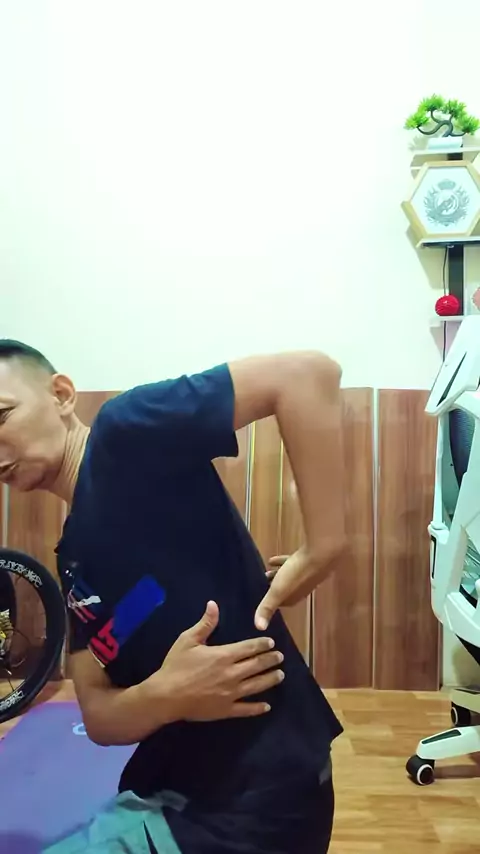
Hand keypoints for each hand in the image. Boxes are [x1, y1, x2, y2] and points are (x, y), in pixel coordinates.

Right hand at [157, 601, 284, 721]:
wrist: (165, 696)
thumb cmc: (176, 666)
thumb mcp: (187, 640)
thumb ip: (205, 624)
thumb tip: (214, 604)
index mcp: (224, 655)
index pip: (249, 648)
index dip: (262, 644)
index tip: (271, 643)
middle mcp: (232, 674)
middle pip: (257, 665)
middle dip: (271, 660)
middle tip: (280, 657)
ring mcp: (230, 694)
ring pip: (257, 686)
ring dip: (270, 679)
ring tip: (280, 675)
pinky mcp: (226, 710)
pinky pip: (246, 709)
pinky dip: (257, 708)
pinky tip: (266, 706)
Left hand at [255, 547, 330, 629]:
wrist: (320, 555)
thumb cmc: (297, 574)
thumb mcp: (277, 591)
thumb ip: (267, 608)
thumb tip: (259, 628)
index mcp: (293, 598)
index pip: (279, 603)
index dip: (269, 601)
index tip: (260, 597)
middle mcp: (301, 589)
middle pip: (284, 590)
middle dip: (273, 587)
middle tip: (261, 581)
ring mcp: (306, 576)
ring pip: (288, 577)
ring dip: (277, 575)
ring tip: (266, 570)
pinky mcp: (308, 563)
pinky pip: (292, 564)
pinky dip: (282, 563)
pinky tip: (273, 559)